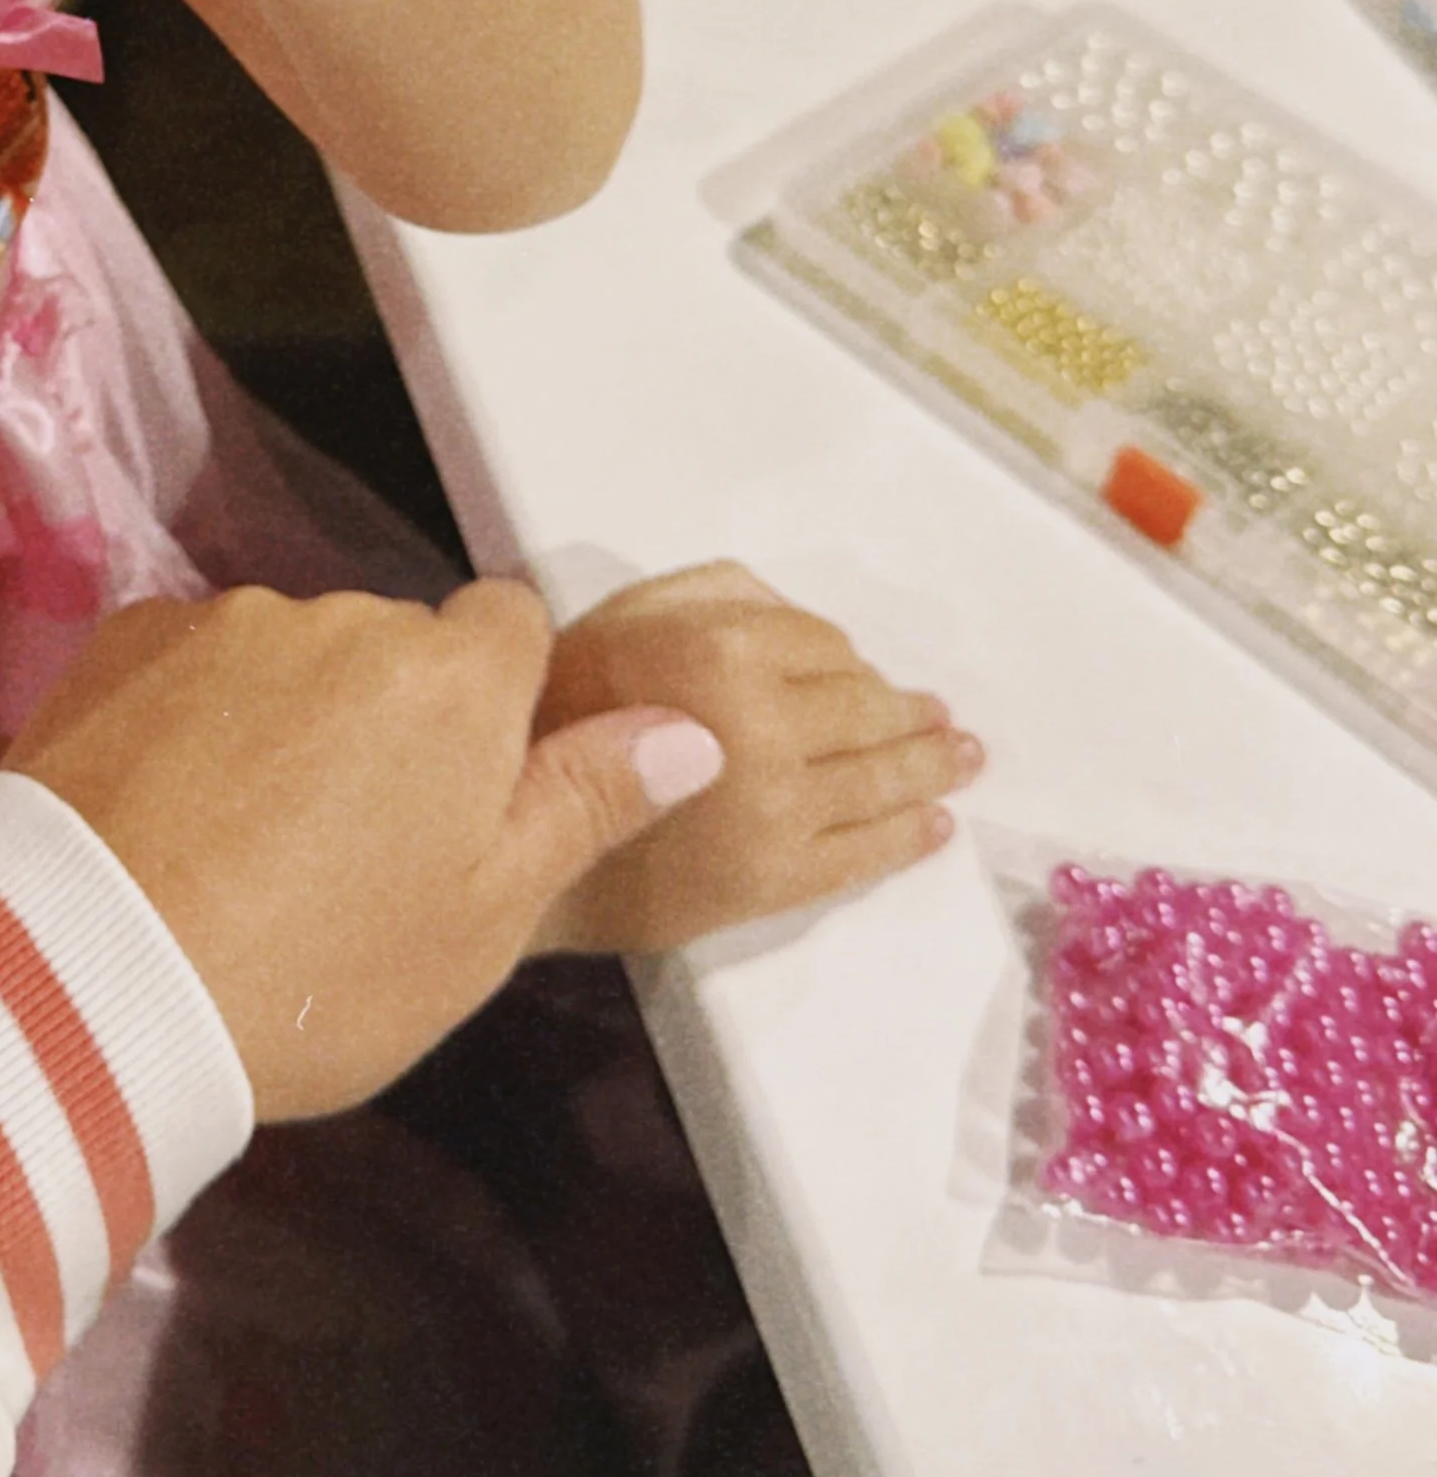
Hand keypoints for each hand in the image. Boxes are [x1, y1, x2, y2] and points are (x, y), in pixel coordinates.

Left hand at [7, 579, 723, 1119]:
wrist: (91, 979)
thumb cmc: (318, 973)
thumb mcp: (484, 920)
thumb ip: (585, 804)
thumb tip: (687, 730)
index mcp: (456, 680)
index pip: (513, 628)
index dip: (498, 707)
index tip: (459, 794)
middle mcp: (346, 619)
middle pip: (397, 644)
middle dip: (388, 715)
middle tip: (346, 846)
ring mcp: (226, 622)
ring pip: (291, 654)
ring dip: (285, 716)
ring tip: (241, 843)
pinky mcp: (124, 640)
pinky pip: (190, 661)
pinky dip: (190, 716)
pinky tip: (165, 815)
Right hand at [528, 561, 982, 955]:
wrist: (515, 836)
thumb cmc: (560, 707)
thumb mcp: (625, 613)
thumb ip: (714, 595)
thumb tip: (802, 625)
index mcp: (726, 651)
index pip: (828, 646)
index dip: (849, 659)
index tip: (863, 674)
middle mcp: (768, 727)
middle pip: (869, 711)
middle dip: (910, 714)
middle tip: (945, 720)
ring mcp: (781, 810)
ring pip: (881, 781)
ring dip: (931, 767)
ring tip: (961, 759)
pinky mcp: (777, 880)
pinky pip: (862, 856)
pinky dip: (908, 839)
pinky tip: (932, 826)